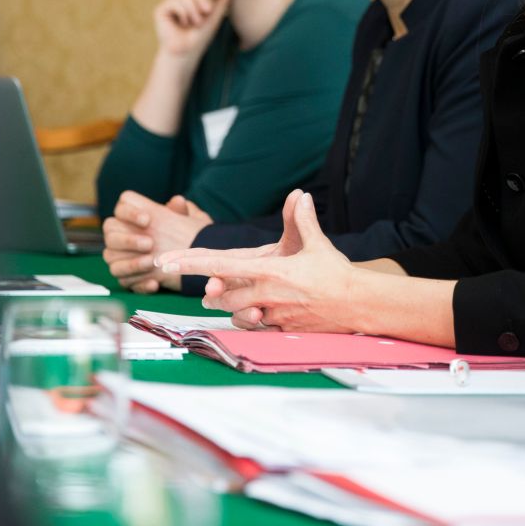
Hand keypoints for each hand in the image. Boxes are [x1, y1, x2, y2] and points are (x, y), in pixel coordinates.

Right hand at [103, 192, 211, 291]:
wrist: (185, 258)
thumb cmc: (180, 234)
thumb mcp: (186, 222)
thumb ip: (180, 211)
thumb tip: (178, 201)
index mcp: (131, 216)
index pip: (121, 207)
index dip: (130, 212)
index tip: (148, 220)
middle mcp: (119, 235)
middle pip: (110, 232)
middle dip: (128, 238)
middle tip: (150, 244)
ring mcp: (118, 256)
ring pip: (111, 258)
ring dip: (131, 262)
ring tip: (151, 262)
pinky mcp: (125, 277)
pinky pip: (124, 281)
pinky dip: (140, 283)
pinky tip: (155, 283)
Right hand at [152, 0, 229, 61]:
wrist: (187, 52)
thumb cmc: (201, 37)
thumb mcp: (214, 17)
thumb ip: (221, 1)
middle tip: (207, 12)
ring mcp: (169, 3)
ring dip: (193, 9)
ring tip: (195, 22)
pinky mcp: (160, 10)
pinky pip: (174, 2)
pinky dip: (183, 13)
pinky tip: (183, 23)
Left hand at [155, 191, 362, 331]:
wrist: (359, 304)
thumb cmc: (337, 273)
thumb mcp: (317, 244)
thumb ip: (302, 220)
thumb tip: (300, 196)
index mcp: (269, 270)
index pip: (219, 265)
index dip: (189, 264)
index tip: (165, 263)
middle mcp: (266, 293)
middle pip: (223, 297)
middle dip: (214, 294)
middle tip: (210, 291)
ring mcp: (273, 314)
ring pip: (237, 315)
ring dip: (231, 309)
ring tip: (230, 302)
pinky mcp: (282, 329)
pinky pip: (257, 329)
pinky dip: (253, 321)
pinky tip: (258, 315)